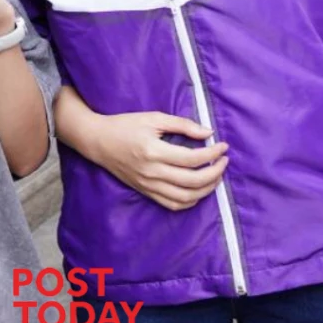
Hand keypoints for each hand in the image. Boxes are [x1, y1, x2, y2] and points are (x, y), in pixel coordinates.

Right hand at [80, 111, 229, 211]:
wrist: (98, 141)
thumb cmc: (125, 125)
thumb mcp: (153, 118)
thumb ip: (182, 124)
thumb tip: (208, 133)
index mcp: (154, 151)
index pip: (192, 159)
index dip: (212, 154)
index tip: (223, 147)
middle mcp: (152, 172)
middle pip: (192, 181)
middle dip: (215, 173)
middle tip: (224, 161)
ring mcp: (148, 185)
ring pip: (185, 197)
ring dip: (206, 189)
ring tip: (216, 176)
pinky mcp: (146, 192)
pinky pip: (172, 204)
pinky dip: (190, 201)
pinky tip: (198, 191)